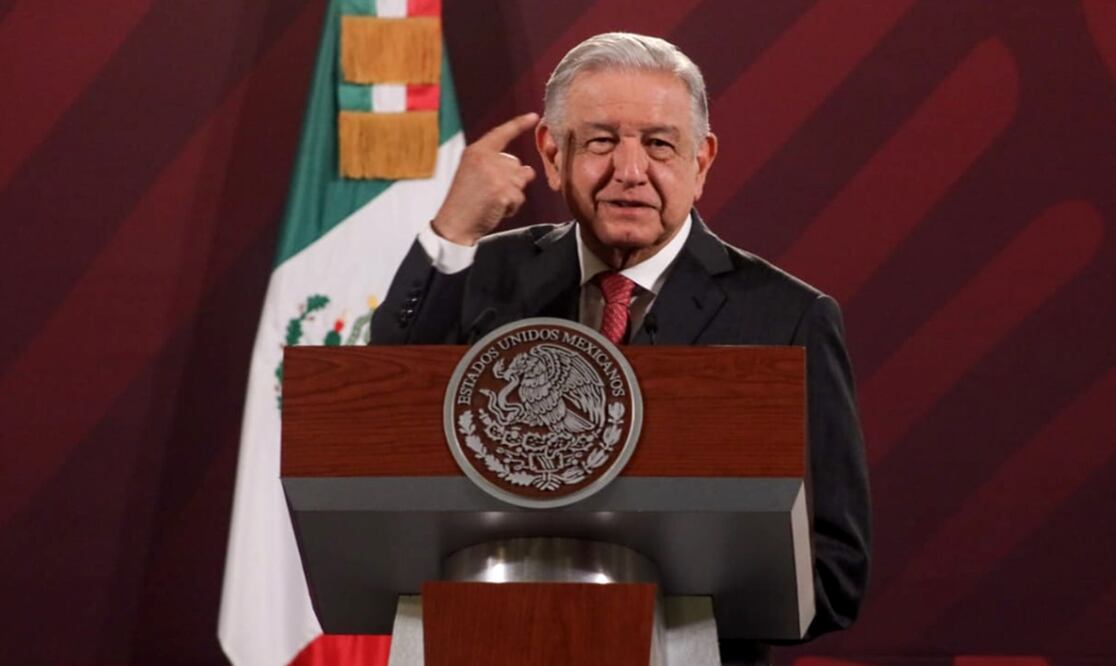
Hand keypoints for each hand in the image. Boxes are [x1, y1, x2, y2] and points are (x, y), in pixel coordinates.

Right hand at [432, 112, 538, 245]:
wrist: (455, 223)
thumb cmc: (464, 201)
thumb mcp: (473, 172)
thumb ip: (495, 165)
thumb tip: (528, 171)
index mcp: (476, 151)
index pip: (501, 133)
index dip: (519, 124)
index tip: (534, 116)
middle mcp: (486, 159)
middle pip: (517, 165)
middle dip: (512, 180)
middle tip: (490, 193)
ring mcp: (496, 175)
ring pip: (521, 181)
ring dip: (513, 194)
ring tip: (493, 201)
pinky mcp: (503, 191)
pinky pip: (520, 198)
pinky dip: (512, 207)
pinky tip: (495, 209)